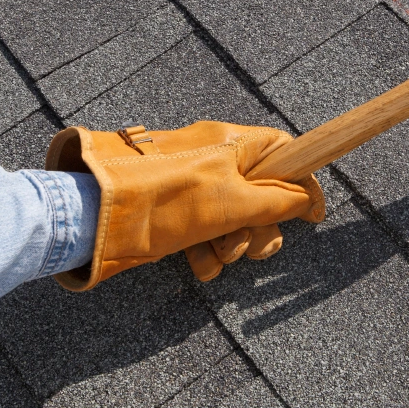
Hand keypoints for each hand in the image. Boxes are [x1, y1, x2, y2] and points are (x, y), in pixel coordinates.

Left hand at [46, 121, 325, 289]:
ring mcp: (194, 186)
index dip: (303, 184)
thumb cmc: (164, 200)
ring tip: (218, 255)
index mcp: (232, 143)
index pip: (285, 152)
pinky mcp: (173, 210)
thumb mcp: (233, 202)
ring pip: (234, 218)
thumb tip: (306, 200)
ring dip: (233, 244)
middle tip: (249, 247)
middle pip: (262, 195)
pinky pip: (205, 231)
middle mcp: (215, 159)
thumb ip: (277, 202)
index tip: (313, 217)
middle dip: (261, 228)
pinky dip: (207, 251)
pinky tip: (198, 264)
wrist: (95, 214)